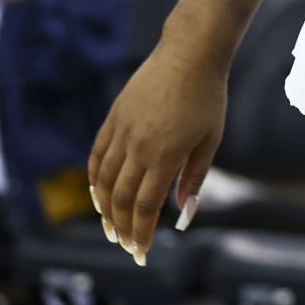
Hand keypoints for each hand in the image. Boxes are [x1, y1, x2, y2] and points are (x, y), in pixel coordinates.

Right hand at [89, 38, 228, 264]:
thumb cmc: (208, 96)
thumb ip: (194, 177)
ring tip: (110, 227)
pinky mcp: (113, 117)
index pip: (145, 206)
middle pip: (121, 199)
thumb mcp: (210, 138)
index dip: (140, 232)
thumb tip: (184, 212)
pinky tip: (98, 193)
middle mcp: (138, 145)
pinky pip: (96, 155)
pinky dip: (93, 179)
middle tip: (125, 245)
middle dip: (121, 227)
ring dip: (104, 208)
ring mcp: (122, 130)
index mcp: (165, 154)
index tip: (140, 251)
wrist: (189, 54)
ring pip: (102, 180)